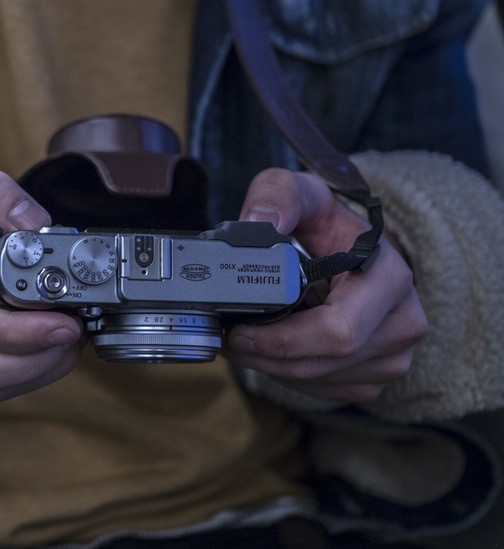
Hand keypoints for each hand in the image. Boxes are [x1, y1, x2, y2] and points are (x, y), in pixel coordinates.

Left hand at [224, 168, 427, 401]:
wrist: (350, 249)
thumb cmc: (324, 223)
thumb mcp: (300, 193)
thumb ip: (278, 195)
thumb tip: (257, 223)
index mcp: (390, 277)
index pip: (338, 330)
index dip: (281, 340)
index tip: (236, 331)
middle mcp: (403, 321)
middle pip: (323, 363)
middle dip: (265, 357)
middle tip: (225, 340)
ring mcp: (394, 355)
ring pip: (319, 382)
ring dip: (270, 368)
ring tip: (240, 342)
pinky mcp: (376, 377)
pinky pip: (323, 391)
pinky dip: (288, 376)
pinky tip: (268, 352)